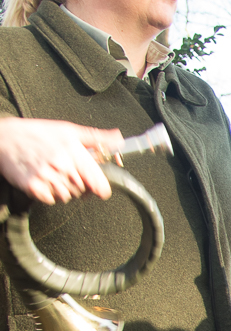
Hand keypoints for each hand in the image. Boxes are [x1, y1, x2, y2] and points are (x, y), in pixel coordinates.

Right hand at [0, 117, 121, 203]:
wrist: (5, 138)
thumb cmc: (38, 133)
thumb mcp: (68, 130)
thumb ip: (96, 138)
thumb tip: (118, 138)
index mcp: (74, 150)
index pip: (99, 184)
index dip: (100, 188)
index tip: (98, 187)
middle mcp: (62, 164)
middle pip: (84, 192)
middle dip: (79, 185)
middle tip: (66, 172)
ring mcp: (47, 177)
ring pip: (67, 197)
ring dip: (63, 190)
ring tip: (52, 173)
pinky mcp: (33, 187)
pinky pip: (51, 200)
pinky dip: (48, 194)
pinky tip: (42, 179)